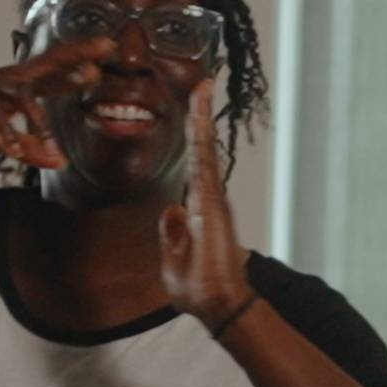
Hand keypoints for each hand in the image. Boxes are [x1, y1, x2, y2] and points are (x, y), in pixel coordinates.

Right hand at [0, 37, 117, 170]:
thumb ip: (31, 149)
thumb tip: (61, 163)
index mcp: (16, 87)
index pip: (54, 72)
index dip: (81, 66)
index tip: (109, 56)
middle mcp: (5, 80)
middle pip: (46, 63)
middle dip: (76, 56)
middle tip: (107, 45)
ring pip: (20, 94)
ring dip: (37, 117)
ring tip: (50, 139)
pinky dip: (2, 134)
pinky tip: (14, 153)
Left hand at [158, 77, 254, 326]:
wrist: (216, 303)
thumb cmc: (198, 290)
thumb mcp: (171, 261)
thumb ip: (170, 235)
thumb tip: (170, 208)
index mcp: (195, 212)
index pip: (192, 169)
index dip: (192, 143)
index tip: (192, 118)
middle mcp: (206, 198)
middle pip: (200, 149)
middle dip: (200, 116)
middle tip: (203, 82)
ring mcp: (211, 197)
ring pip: (203, 148)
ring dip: (201, 116)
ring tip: (202, 84)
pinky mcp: (211, 199)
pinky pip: (204, 158)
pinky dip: (201, 133)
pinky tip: (200, 109)